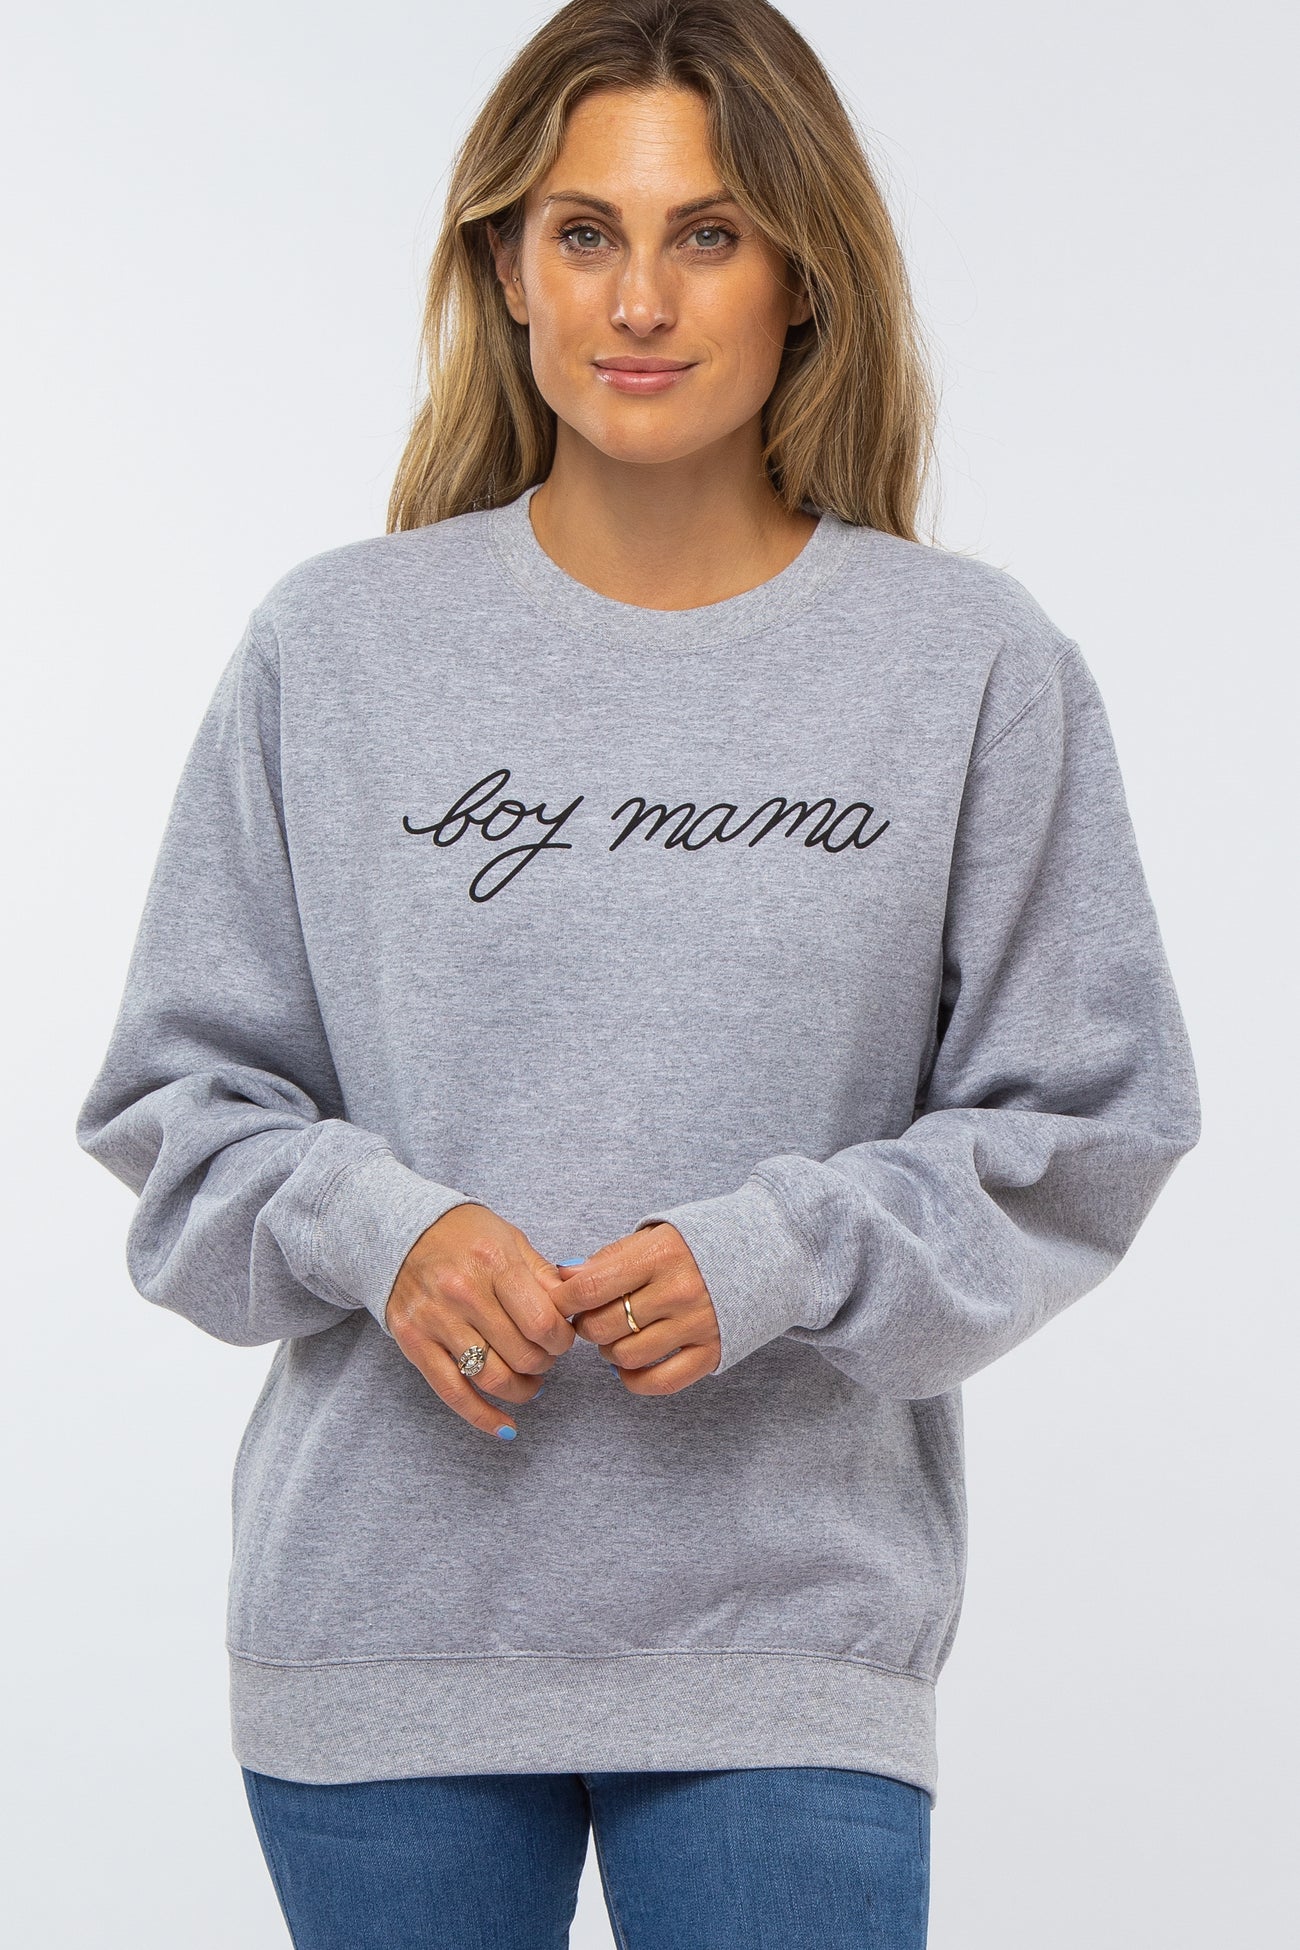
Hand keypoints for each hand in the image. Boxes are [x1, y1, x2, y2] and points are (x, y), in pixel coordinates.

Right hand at [385, 1203, 575, 1437]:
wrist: (402, 1231)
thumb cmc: (465, 1235)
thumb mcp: (511, 1240)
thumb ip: (545, 1276)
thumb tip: (577, 1307)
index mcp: (493, 1263)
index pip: (542, 1322)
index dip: (562, 1340)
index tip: (562, 1338)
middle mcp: (463, 1292)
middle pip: (521, 1354)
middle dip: (544, 1364)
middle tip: (546, 1358)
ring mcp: (435, 1320)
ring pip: (491, 1378)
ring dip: (522, 1390)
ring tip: (530, 1383)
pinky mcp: (414, 1343)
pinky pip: (453, 1393)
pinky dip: (483, 1417)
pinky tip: (506, 1427)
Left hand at [555, 1222, 720, 1395]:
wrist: (765, 1252)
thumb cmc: (698, 1244)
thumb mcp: (654, 1236)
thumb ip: (609, 1257)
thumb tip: (564, 1277)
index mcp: (660, 1254)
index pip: (591, 1286)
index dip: (564, 1300)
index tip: (560, 1302)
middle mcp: (679, 1291)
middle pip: (604, 1326)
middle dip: (586, 1326)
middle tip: (592, 1317)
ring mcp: (697, 1324)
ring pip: (626, 1356)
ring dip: (609, 1351)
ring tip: (616, 1335)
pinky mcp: (712, 1352)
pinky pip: (660, 1382)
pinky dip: (634, 1379)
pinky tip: (629, 1365)